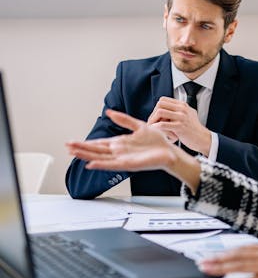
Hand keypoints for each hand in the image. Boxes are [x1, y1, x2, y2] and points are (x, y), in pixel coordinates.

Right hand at [66, 109, 201, 192]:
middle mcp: (119, 152)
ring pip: (100, 158)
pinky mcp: (129, 165)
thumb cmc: (157, 141)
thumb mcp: (139, 125)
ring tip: (73, 153)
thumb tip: (109, 112)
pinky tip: (91, 163)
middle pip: (96, 151)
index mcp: (121, 143)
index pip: (99, 143)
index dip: (86, 143)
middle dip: (81, 148)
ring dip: (87, 156)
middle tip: (67, 146)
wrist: (170, 151)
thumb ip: (123, 119)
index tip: (73, 142)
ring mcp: (123, 159)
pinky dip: (101, 164)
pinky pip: (112, 165)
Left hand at [148, 97, 210, 154]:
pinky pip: (162, 124)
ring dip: (153, 120)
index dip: (156, 108)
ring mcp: (181, 117)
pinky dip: (156, 127)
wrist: (202, 138)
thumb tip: (167, 108)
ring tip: (153, 127)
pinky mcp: (180, 127)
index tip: (155, 117)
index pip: (163, 100)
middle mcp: (182, 109)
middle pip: (160, 104)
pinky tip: (155, 131)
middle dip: (153, 113)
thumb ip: (179, 110)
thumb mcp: (189, 114)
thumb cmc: (194, 129)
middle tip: (152, 122)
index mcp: (183, 105)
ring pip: (160, 112)